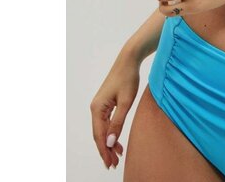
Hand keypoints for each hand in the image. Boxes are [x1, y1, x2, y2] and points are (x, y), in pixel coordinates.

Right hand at [90, 51, 139, 169]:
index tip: (110, 164)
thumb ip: (117, 123)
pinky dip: (111, 132)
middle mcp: (95, 108)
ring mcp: (100, 105)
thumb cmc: (128, 79)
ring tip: (117, 155)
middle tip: (114, 164)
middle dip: (105, 150)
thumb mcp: (126, 102)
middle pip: (99, 134)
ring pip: (103, 129)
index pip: (99, 135)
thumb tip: (109, 142)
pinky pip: (106, 122)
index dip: (104, 151)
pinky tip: (117, 140)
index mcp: (97, 109)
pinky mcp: (106, 102)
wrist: (129, 60)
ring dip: (109, 142)